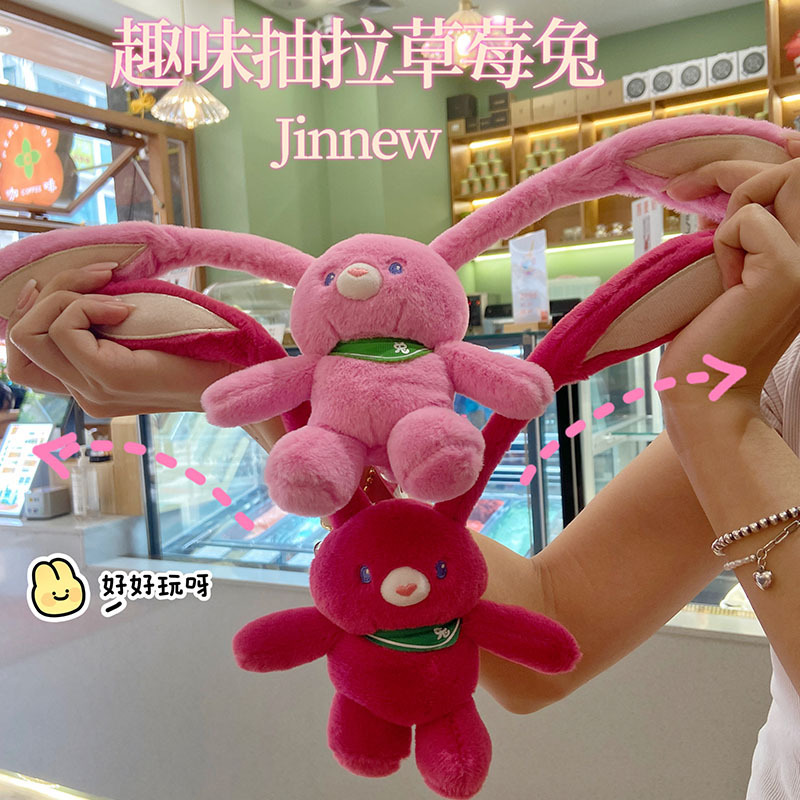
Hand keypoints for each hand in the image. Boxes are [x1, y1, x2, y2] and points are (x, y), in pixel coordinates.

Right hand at [5, 264, 238, 416]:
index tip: (66, 284)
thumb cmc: (203, 346)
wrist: (241, 375)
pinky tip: (126, 306)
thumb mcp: (143, 326)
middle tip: (100, 278)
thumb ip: (107, 318)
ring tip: (114, 289)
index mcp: (90, 383)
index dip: (28, 313)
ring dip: (65, 294)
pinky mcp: (111, 379)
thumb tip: (79, 281)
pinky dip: (87, 302)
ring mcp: (95, 390)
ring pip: (30, 333)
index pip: (22, 358)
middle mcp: (85, 393)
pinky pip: (65, 329)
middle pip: (19, 341)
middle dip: (48, 294)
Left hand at [658, 150, 799, 415]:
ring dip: (732, 208)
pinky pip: (745, 220)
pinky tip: (723, 284)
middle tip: (679, 192)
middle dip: (734, 169)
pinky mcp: (789, 272)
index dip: (788, 149)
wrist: (706, 387)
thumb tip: (747, 169)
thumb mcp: (743, 264)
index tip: (751, 149)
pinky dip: (721, 243)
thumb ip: (759, 221)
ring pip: (780, 180)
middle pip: (799, 166)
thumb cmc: (713, 329)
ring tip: (713, 253)